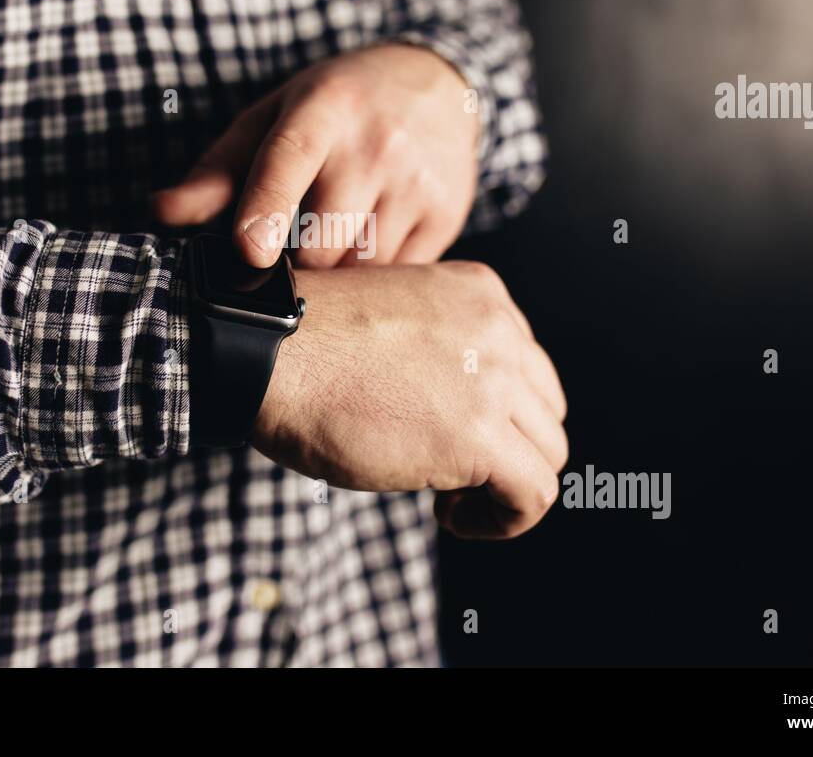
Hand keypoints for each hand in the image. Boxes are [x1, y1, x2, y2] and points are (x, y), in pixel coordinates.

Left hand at [153, 43, 478, 267]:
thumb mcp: (274, 117)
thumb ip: (217, 171)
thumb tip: (161, 212)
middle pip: (320, 241)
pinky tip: (368, 242)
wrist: (437, 83)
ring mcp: (419, 183)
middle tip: (282, 252)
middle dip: (292, 263)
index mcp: (323, 109)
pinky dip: (373, 276)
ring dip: (334, 273)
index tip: (248, 251)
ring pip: (360, 270)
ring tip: (330, 241)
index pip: (290, 161)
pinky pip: (399, 277)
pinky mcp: (448, 216)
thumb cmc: (338, 104)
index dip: (265, 209)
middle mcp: (377, 144)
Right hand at [254, 261, 567, 539]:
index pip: (528, 364)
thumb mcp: (392, 320)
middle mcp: (499, 328)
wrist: (263, 355)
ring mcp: (494, 379)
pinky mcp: (479, 436)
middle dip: (507, 447)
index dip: (497, 411)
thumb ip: (442, 347)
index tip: (449, 433)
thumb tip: (458, 405)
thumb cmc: (300, 345)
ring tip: (449, 498)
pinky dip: (505, 520)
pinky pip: (535, 495)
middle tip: (453, 471)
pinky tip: (452, 516)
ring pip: (548, 453)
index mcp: (479, 292)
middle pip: (545, 409)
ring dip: (505, 485)